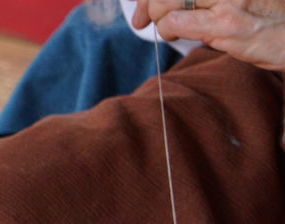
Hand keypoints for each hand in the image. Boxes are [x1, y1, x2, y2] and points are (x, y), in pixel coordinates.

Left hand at [132, 0, 284, 69]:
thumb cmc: (267, 14)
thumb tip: (166, 0)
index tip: (145, 2)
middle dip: (148, 3)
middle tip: (141, 19)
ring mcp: (229, 0)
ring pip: (167, 1)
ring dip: (157, 17)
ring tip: (166, 28)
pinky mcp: (228, 24)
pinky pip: (178, 23)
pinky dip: (167, 29)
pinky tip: (174, 34)